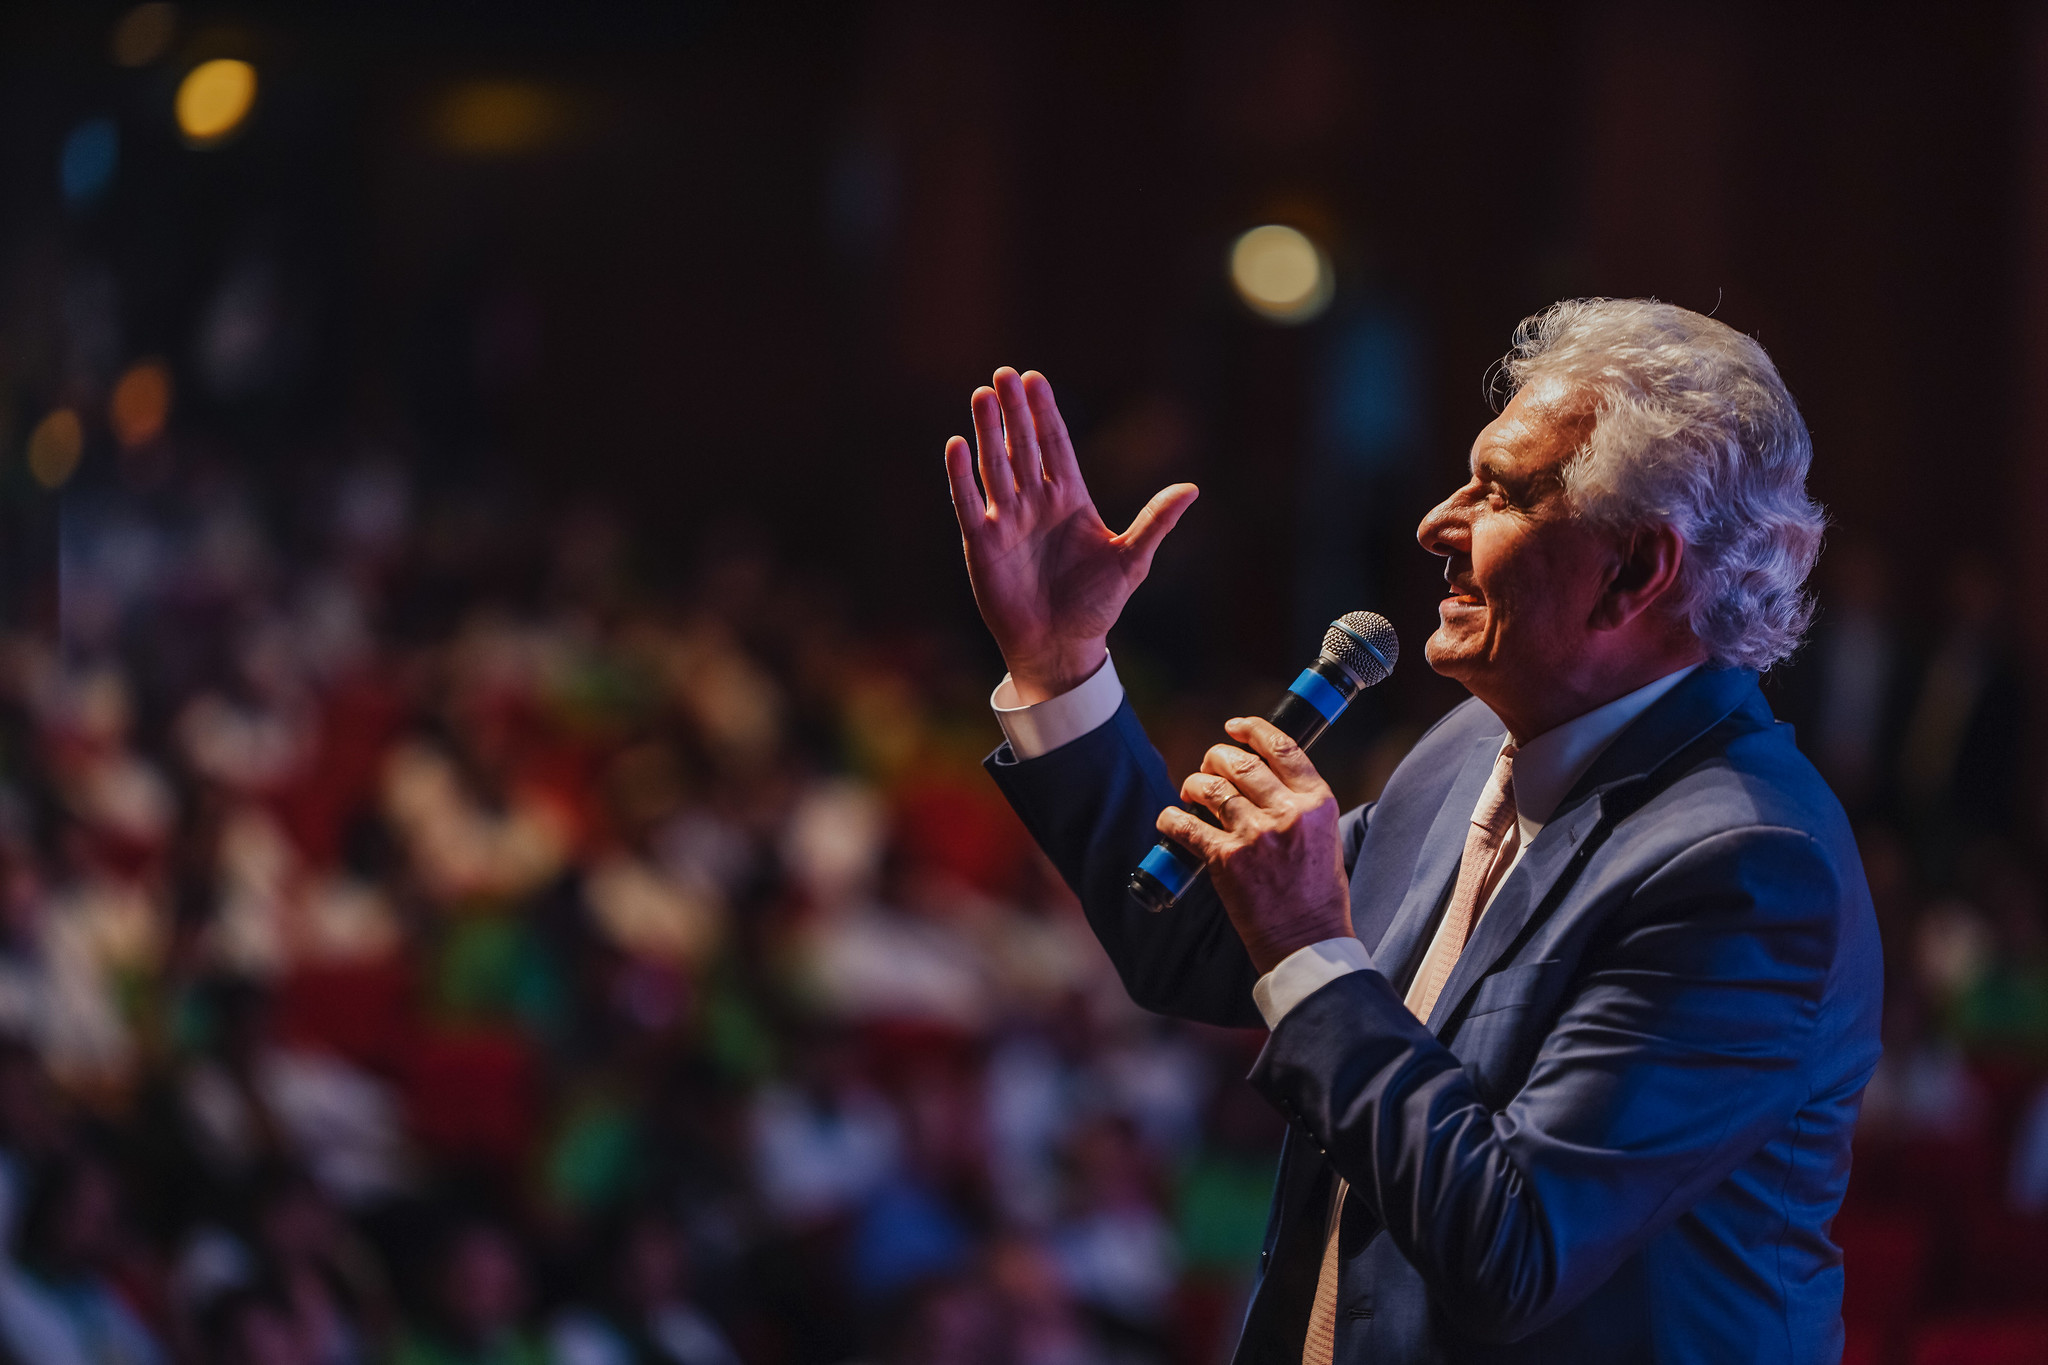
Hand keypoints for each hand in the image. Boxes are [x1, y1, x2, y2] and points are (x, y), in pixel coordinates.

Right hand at [945, 368, 1197, 701]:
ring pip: (995, 466)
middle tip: (1004, 374)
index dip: (1045, 414)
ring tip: (981, 395)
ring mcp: (1007, 521)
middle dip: (1014, 411)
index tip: (1036, 380)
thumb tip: (1192, 489)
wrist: (1062, 646)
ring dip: (988, 432)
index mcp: (1071, 500)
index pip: (1055, 446)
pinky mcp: (982, 543)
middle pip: (1023, 447)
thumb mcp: (1131, 561)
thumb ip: (1155, 522)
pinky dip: (961, 475)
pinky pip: (969, 502)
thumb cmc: (1097, 606)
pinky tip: (956, 444)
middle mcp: (1036, 503)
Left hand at [1157, 717, 1353, 974]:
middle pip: (1240, 762)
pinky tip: (1171, 819)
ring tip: (1191, 792)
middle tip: (1209, 768)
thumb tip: (1263, 775)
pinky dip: (1172, 818)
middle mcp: (1287, 813)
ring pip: (1210, 787)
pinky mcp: (1226, 859)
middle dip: (1216, 758)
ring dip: (1193, 784)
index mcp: (1317, 802)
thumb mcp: (1326, 835)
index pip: (1282, 747)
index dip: (1253, 729)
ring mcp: (1255, 835)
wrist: (1307, 941)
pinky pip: (1186, 824)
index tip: (1234, 727)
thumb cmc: (1317, 892)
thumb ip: (1300, 803)